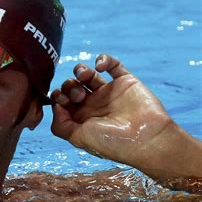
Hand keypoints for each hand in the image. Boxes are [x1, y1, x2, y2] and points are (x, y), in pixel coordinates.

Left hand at [50, 54, 173, 168]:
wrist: (146, 139)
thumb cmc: (112, 142)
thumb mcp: (78, 138)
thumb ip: (60, 125)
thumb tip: (55, 106)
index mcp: (81, 118)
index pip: (61, 100)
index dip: (57, 96)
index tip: (61, 99)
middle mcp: (93, 105)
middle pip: (72, 86)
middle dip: (69, 86)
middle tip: (79, 96)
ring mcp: (109, 92)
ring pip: (87, 73)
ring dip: (80, 70)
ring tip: (85, 76)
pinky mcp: (125, 82)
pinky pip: (112, 64)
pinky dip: (103, 60)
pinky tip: (99, 67)